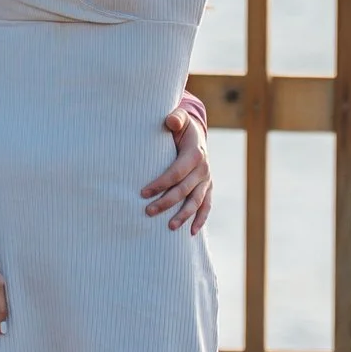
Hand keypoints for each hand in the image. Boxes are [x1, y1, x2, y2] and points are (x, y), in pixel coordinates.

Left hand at [142, 104, 213, 235]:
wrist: (196, 134)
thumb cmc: (181, 128)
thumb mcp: (180, 119)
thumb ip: (175, 119)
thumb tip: (170, 121)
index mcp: (195, 154)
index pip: (176, 172)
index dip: (160, 184)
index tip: (143, 193)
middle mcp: (203, 169)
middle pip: (184, 190)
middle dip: (166, 202)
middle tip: (148, 211)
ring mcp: (207, 180)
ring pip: (196, 202)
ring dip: (183, 215)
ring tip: (169, 227)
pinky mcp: (208, 188)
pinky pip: (206, 206)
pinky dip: (200, 220)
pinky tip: (191, 232)